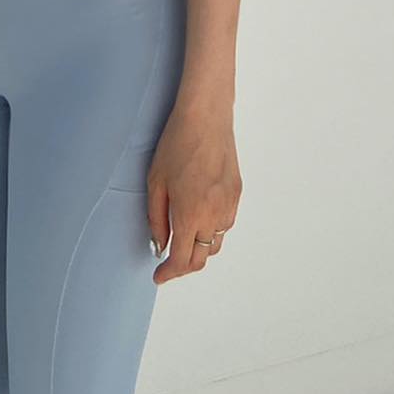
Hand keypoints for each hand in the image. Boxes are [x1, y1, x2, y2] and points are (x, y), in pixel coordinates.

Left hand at [147, 102, 240, 283]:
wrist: (205, 117)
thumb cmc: (176, 144)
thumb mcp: (156, 182)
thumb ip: (157, 218)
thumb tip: (160, 244)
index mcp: (191, 214)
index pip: (182, 260)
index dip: (169, 273)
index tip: (159, 276)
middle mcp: (214, 215)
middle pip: (202, 258)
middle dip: (184, 266)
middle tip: (168, 263)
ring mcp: (229, 205)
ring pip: (216, 242)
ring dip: (200, 248)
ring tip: (183, 239)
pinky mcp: (237, 193)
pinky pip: (225, 224)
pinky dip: (212, 231)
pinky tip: (200, 218)